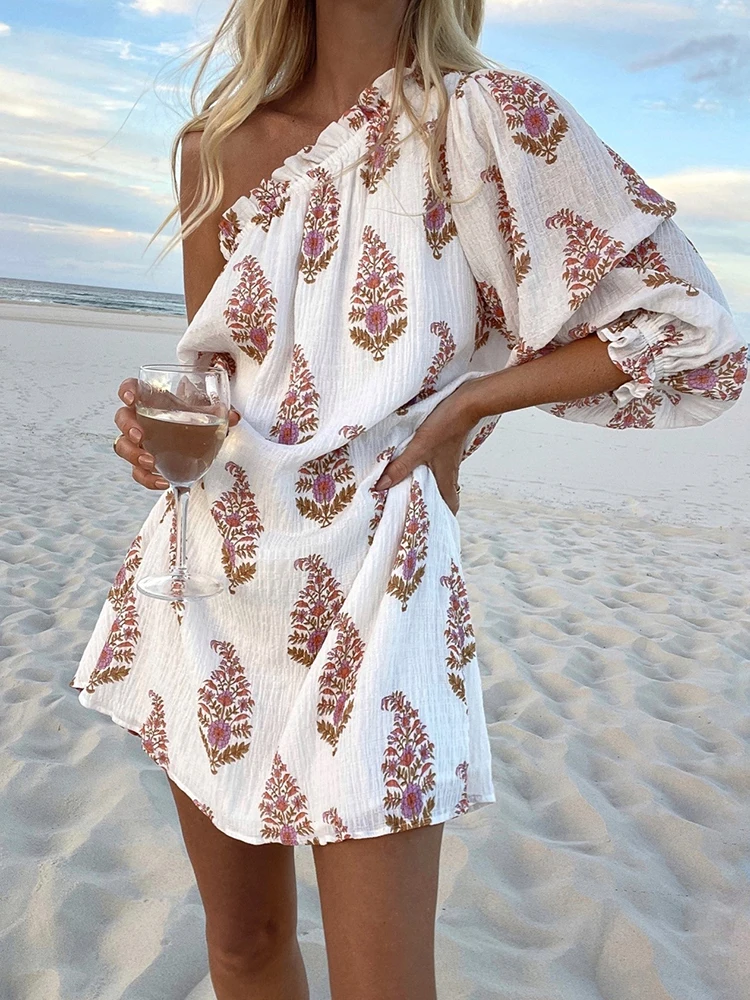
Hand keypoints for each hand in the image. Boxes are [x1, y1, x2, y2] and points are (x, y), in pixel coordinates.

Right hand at [113, 377, 240, 490]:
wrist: (198, 442)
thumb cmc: (196, 420)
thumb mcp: (209, 414)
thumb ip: (221, 413)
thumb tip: (234, 416)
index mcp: (153, 399)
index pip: (131, 388)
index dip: (127, 391)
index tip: (132, 399)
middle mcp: (141, 419)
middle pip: (122, 418)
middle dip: (128, 427)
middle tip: (140, 436)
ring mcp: (140, 442)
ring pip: (122, 447)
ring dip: (133, 455)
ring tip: (150, 462)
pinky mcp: (144, 464)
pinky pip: (138, 472)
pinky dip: (148, 479)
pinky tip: (163, 481)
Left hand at [372, 382, 479, 515]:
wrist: (465, 402)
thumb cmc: (445, 426)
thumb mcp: (418, 448)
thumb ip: (400, 468)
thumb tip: (380, 487)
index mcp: (446, 479)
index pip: (450, 507)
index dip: (442, 518)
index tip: (429, 526)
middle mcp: (449, 473)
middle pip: (442, 496)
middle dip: (430, 504)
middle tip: (411, 509)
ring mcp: (448, 461)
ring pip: (438, 480)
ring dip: (425, 486)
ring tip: (405, 490)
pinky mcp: (445, 448)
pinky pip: (435, 466)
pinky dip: (425, 471)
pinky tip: (412, 466)